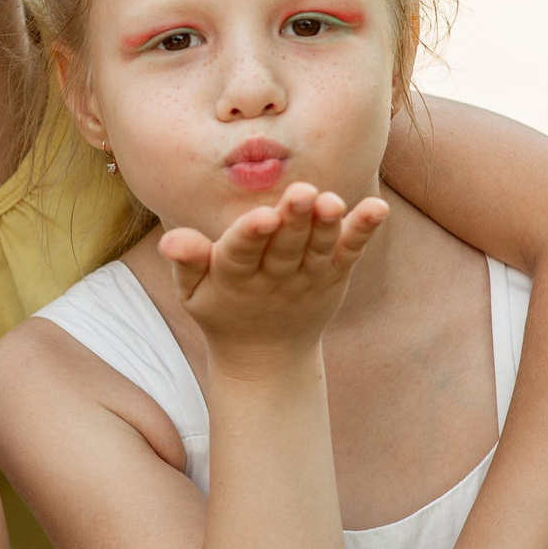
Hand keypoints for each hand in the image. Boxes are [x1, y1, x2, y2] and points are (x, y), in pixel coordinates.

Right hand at [159, 185, 386, 363]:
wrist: (265, 356)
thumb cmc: (221, 309)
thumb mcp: (192, 292)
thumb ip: (186, 262)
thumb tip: (170, 240)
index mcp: (234, 278)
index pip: (241, 253)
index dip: (252, 234)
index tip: (263, 216)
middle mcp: (273, 278)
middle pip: (285, 247)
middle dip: (294, 220)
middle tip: (304, 192)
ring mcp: (307, 278)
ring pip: (318, 249)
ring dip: (328, 224)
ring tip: (333, 200)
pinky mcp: (333, 276)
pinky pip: (350, 252)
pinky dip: (363, 231)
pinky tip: (378, 209)